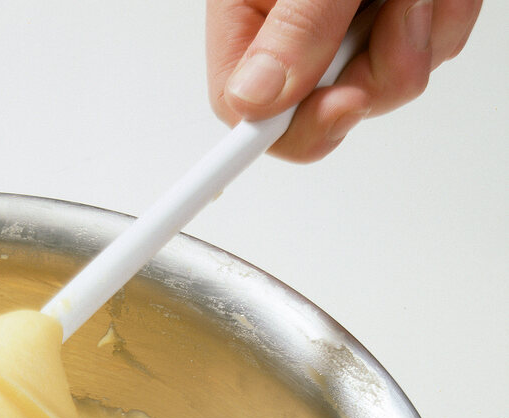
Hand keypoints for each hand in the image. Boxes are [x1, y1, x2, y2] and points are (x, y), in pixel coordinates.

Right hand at [206, 0, 482, 160]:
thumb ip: (293, 26)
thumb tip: (253, 99)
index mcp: (248, 14)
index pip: (246, 112)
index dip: (278, 131)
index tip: (320, 118)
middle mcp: (294, 29)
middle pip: (325, 108)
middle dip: (375, 71)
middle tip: (397, 10)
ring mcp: (350, 26)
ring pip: (390, 83)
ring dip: (423, 33)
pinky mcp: (399, 17)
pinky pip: (433, 48)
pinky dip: (447, 13)